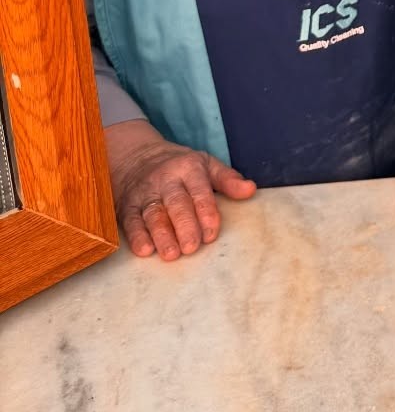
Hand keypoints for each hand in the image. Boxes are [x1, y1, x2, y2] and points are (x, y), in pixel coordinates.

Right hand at [105, 118, 255, 260]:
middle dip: (184, 226)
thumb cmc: (179, 166)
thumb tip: (250, 190)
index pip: (199, 191)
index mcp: (188, 169)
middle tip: (191, 247)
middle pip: (176, 204)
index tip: (211, 233)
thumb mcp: (205, 164)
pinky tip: (145, 250)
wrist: (136, 157)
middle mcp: (165, 181)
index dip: (206, 212)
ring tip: (171, 254)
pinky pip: (130, 221)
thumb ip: (227, 179)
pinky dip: (136, 236)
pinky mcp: (126, 207)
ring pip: (153, 215)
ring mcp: (144, 194)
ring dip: (161, 235)